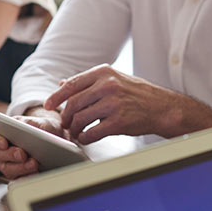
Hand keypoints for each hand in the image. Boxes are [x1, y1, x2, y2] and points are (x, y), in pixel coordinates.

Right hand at [0, 112, 64, 179]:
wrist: (53, 137)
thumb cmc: (39, 128)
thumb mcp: (34, 122)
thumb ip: (26, 123)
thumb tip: (23, 128)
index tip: (3, 142)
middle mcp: (0, 150)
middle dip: (10, 154)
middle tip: (22, 154)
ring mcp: (7, 163)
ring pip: (7, 168)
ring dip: (20, 167)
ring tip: (33, 163)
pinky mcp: (16, 175)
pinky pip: (17, 180)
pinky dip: (25, 178)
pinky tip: (34, 174)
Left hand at [44, 64, 211, 143]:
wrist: (163, 107)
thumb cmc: (138, 94)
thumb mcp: (115, 79)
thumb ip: (89, 82)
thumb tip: (63, 83)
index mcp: (105, 73)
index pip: (72, 84)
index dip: (56, 96)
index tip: (49, 105)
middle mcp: (108, 86)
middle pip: (73, 103)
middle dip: (65, 116)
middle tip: (65, 124)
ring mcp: (114, 104)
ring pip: (80, 119)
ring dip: (74, 129)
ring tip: (76, 132)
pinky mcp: (119, 122)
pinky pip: (92, 132)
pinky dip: (85, 137)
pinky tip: (87, 138)